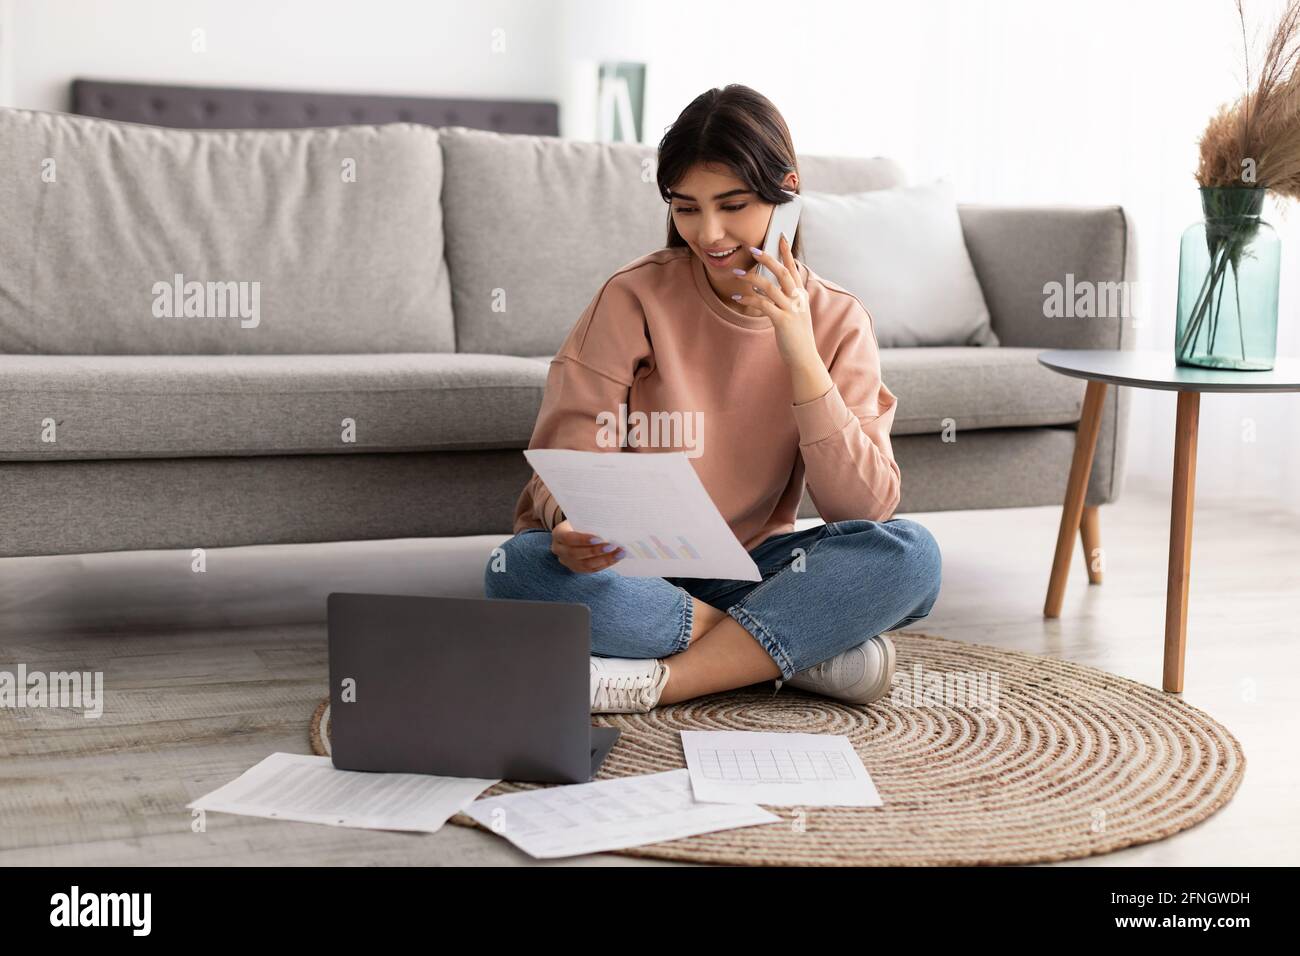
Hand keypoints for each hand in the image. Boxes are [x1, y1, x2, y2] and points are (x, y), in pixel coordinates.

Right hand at [550, 519, 627, 573]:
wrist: (572, 531)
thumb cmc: (579, 522)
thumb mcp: (580, 519)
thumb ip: (590, 523)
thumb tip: (610, 527)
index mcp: (558, 534)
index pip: (569, 538)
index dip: (584, 540)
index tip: (600, 538)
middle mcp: (559, 550)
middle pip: (576, 554)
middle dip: (597, 551)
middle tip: (614, 546)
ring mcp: (566, 561)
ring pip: (585, 565)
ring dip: (605, 560)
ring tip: (619, 553)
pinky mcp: (576, 568)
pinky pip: (590, 570)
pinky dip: (604, 565)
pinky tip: (615, 559)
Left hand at [731, 233, 814, 360]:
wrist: (804, 358)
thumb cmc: (797, 336)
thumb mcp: (796, 313)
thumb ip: (787, 299)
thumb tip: (768, 288)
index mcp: (801, 295)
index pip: (793, 268)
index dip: (786, 252)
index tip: (780, 237)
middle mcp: (798, 299)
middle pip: (782, 272)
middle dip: (767, 258)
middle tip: (752, 249)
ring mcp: (791, 309)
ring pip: (770, 287)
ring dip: (751, 279)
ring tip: (737, 274)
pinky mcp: (783, 321)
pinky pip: (763, 305)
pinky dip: (749, 299)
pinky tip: (737, 297)